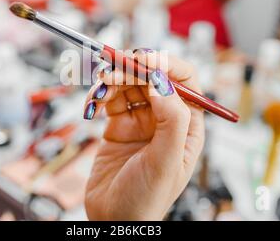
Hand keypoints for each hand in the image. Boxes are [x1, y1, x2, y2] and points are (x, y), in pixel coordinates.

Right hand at [84, 51, 204, 219]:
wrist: (113, 220)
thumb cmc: (146, 198)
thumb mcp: (166, 160)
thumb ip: (172, 119)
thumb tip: (162, 81)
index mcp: (187, 125)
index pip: (184, 81)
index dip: (165, 64)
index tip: (143, 58)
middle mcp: (165, 119)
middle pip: (151, 78)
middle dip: (132, 70)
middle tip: (112, 69)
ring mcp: (140, 121)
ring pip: (128, 84)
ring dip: (112, 81)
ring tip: (99, 90)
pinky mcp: (117, 125)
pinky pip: (110, 99)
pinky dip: (99, 96)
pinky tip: (92, 108)